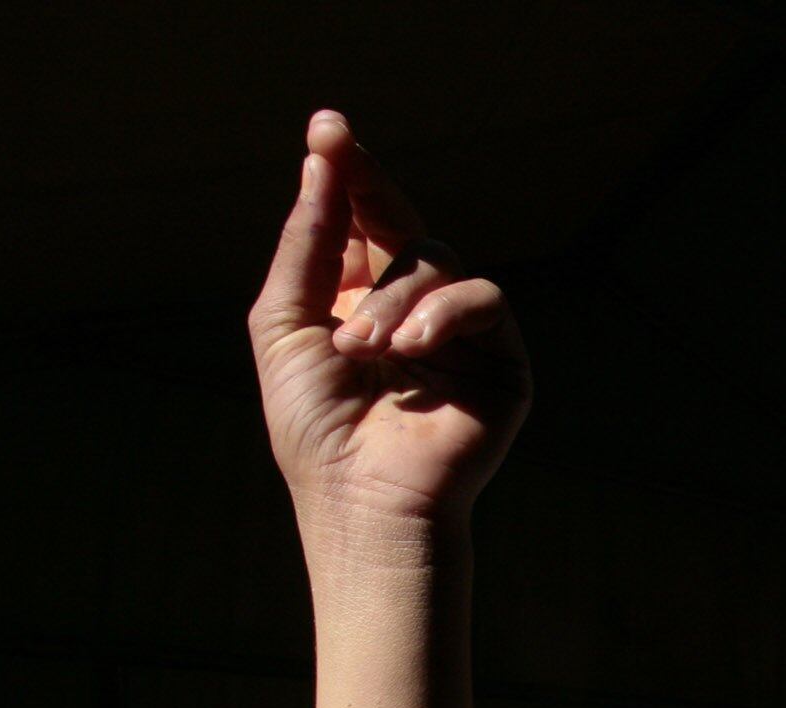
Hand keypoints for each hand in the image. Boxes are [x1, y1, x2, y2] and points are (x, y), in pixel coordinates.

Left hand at [250, 111, 531, 532]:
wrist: (363, 499)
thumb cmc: (316, 427)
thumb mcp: (284, 323)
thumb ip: (306, 246)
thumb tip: (320, 164)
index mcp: (355, 298)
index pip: (355, 221)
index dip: (345, 173)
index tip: (327, 129)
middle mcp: (409, 307)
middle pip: (399, 220)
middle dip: (369, 185)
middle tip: (340, 148)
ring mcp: (458, 331)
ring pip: (436, 259)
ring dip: (392, 298)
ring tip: (363, 349)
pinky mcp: (501, 357)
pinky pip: (482, 296)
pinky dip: (444, 312)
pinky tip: (411, 350)